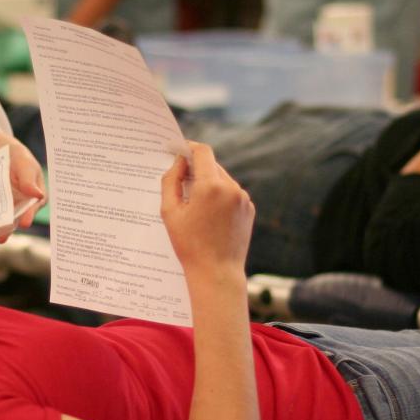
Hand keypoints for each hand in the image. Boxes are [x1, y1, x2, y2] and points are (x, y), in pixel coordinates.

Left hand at [3, 140, 45, 239]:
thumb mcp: (23, 163)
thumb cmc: (15, 157)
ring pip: (4, 219)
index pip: (34, 205)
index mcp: (36, 192)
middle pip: (18, 217)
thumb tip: (38, 195)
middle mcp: (24, 202)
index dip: (29, 215)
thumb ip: (29, 178)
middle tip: (2, 237)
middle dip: (10, 228)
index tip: (24, 223)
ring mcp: (9, 205)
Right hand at [160, 142, 253, 277]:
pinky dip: (220, 197)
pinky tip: (210, 216)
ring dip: (209, 183)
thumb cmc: (189, 245)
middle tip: (181, 180)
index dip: (189, 147)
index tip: (178, 149)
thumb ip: (171, 180)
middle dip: (197, 169)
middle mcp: (231, 187)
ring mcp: (243, 198)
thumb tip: (179, 162)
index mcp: (211, 186)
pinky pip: (232, 194)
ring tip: (194, 204)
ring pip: (222, 179)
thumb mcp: (170, 211)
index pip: (202, 152)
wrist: (217, 272)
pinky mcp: (249, 209)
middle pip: (212, 165)